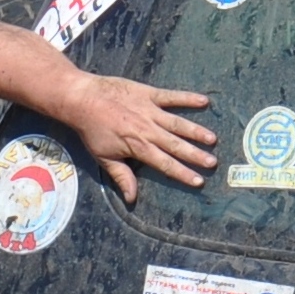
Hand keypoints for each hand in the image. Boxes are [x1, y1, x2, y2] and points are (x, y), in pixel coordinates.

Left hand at [57, 73, 215, 200]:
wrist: (81, 99)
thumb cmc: (91, 130)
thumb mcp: (103, 157)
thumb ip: (121, 176)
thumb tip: (131, 199)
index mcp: (138, 147)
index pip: (165, 164)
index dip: (182, 173)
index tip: (198, 181)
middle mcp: (147, 130)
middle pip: (176, 145)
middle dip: (195, 155)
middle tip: (213, 162)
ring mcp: (150, 111)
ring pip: (178, 123)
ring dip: (196, 131)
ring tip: (212, 139)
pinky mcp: (149, 94)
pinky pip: (172, 97)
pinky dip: (187, 98)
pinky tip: (204, 101)